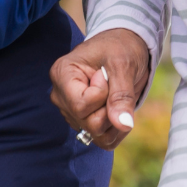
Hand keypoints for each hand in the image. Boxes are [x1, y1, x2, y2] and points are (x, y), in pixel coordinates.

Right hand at [50, 28, 151, 150]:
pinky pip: (102, 140)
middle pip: (88, 123)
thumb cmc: (120, 47)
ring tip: (117, 95)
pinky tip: (121, 111)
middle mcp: (61, 96)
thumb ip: (121, 95)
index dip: (103, 95)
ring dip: (115, 120)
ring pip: (96, 134)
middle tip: (114, 85)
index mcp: (62, 74)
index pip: (81, 106)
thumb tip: (123, 125)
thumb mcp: (123, 64)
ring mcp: (71, 111)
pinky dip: (117, 130)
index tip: (106, 74)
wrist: (125, 46)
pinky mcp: (83, 121)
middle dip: (111, 109)